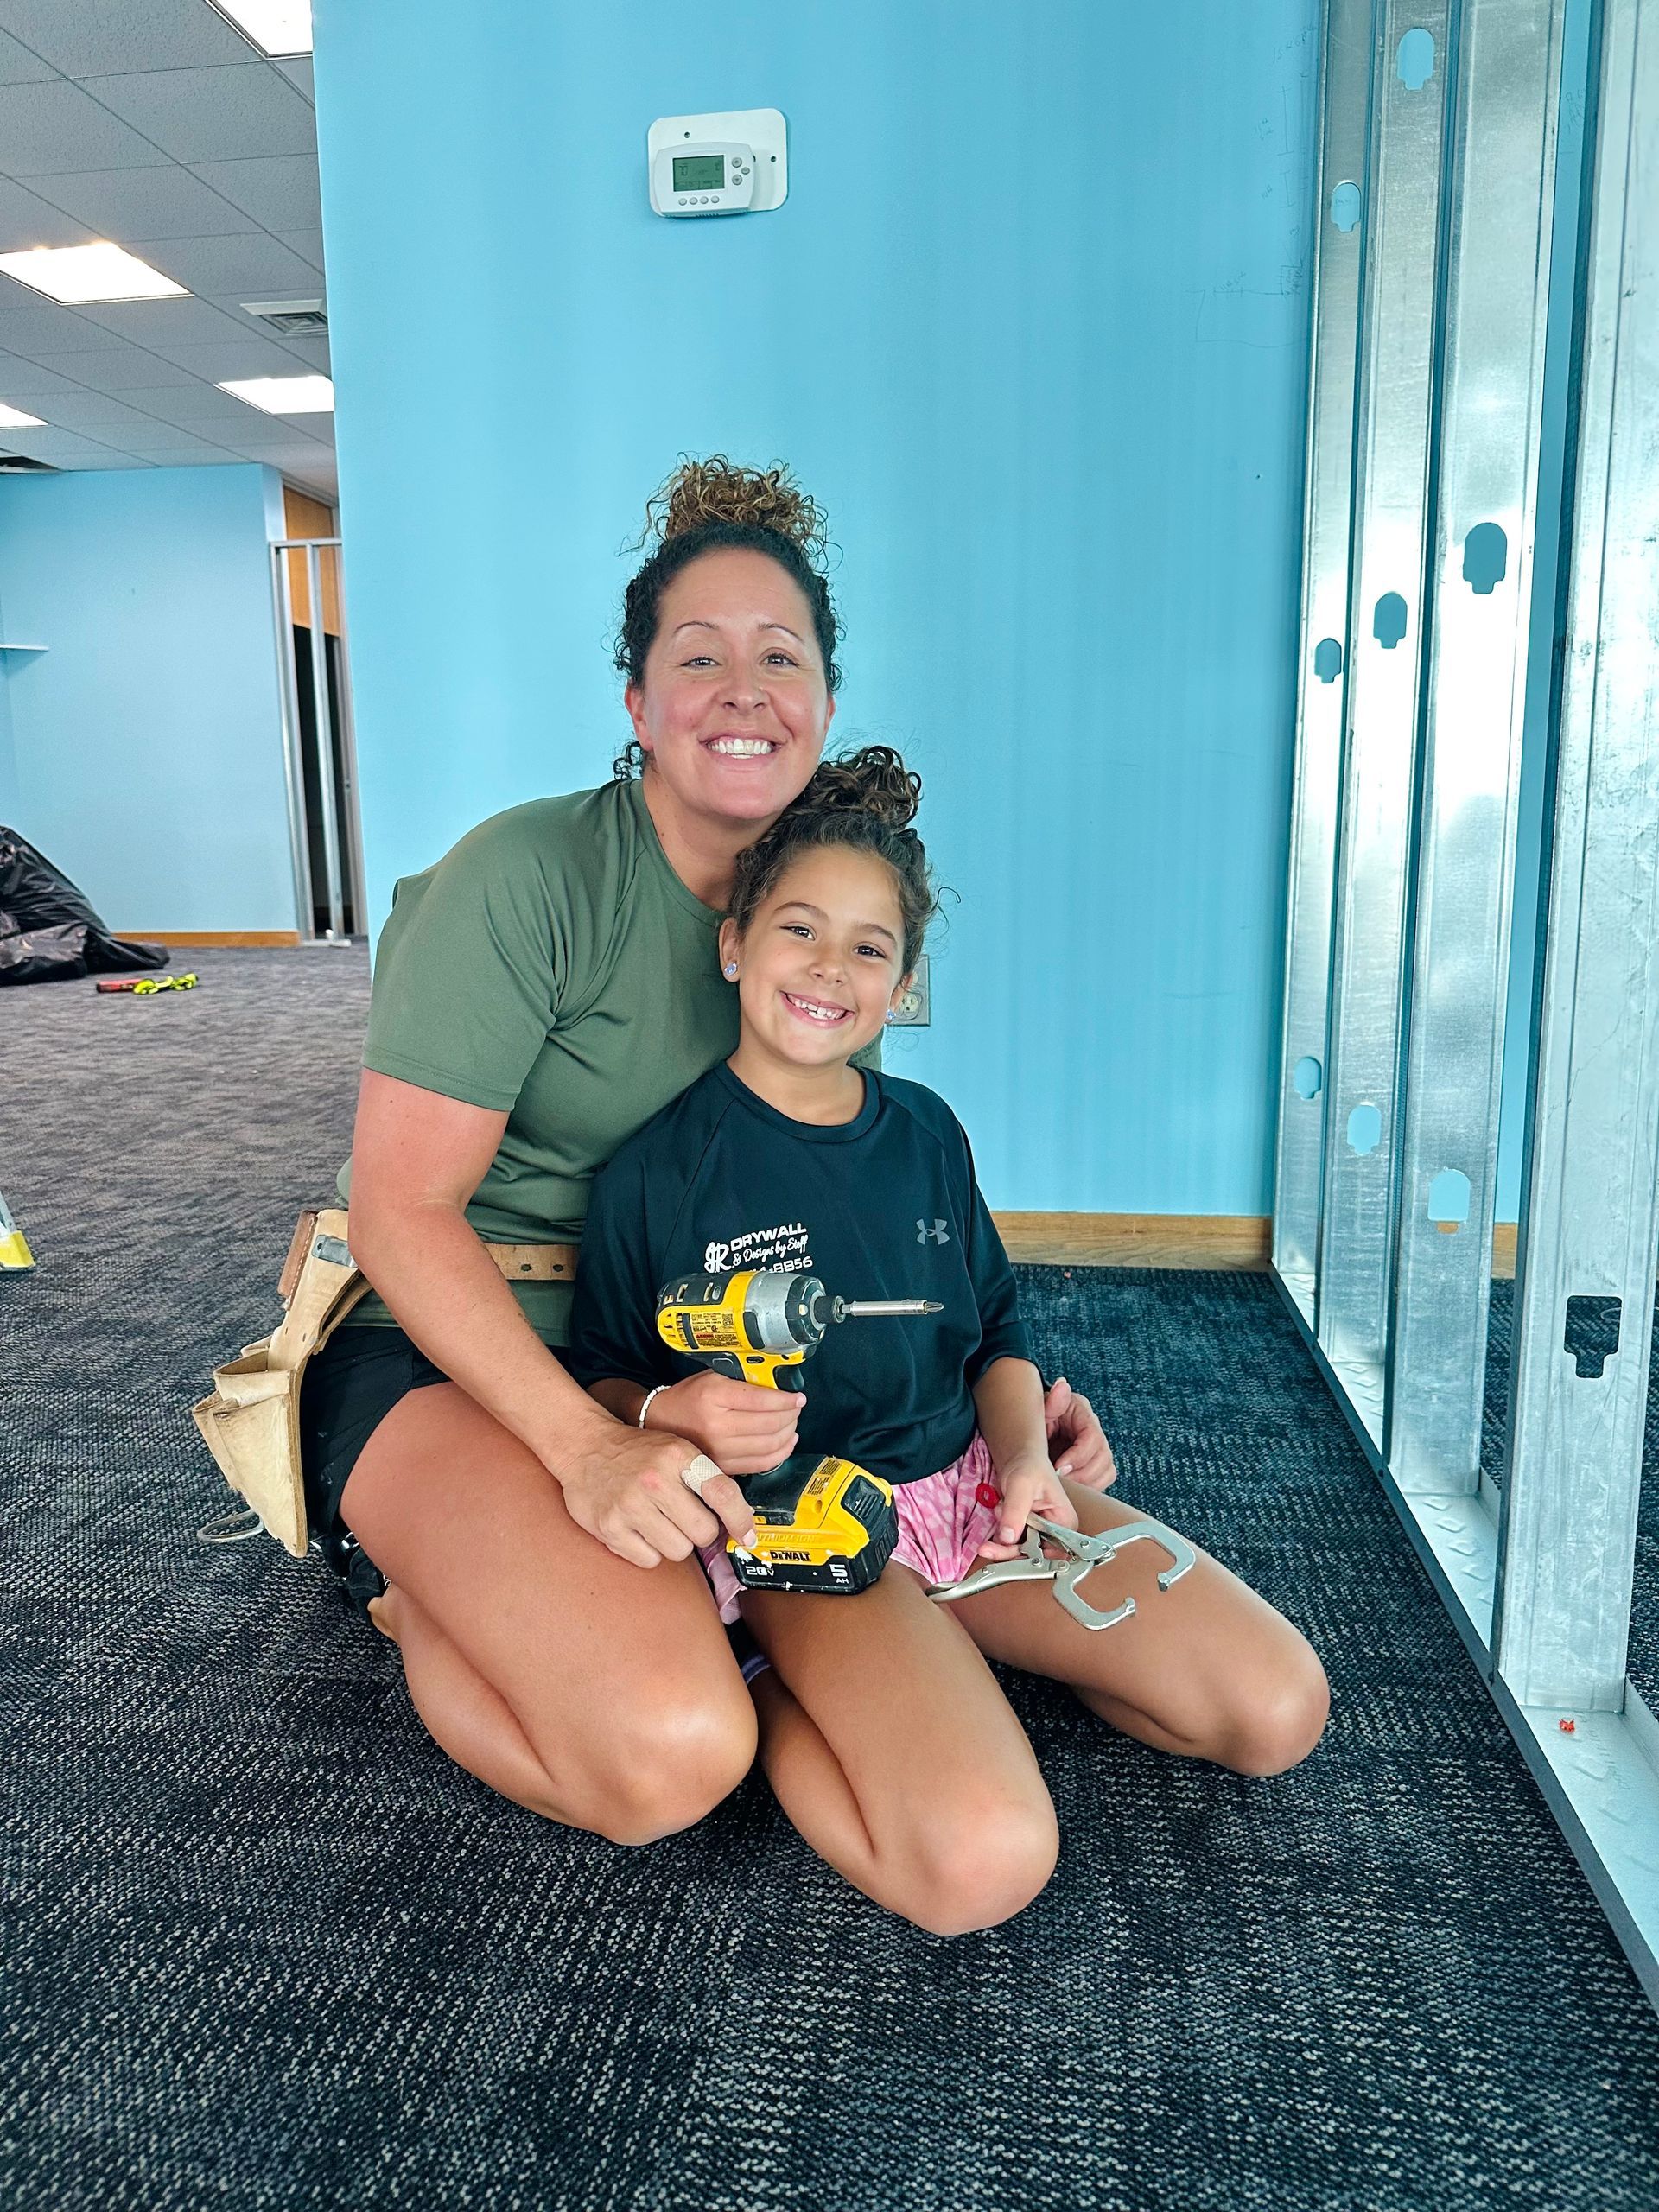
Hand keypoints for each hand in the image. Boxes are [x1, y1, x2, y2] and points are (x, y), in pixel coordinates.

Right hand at [554, 1416, 757, 1570]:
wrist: (584, 1446)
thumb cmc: (638, 1454)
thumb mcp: (675, 1451)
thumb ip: (706, 1479)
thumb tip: (741, 1522)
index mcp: (678, 1456)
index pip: (722, 1493)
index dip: (740, 1520)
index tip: (748, 1537)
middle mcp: (655, 1479)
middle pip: (703, 1532)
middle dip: (700, 1532)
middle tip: (686, 1520)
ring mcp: (630, 1505)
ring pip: (678, 1551)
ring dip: (674, 1543)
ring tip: (659, 1523)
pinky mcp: (610, 1528)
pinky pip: (649, 1560)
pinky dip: (649, 1551)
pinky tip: (639, 1530)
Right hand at [644, 1370, 801, 1475]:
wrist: (659, 1423)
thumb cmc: (687, 1397)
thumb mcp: (712, 1377)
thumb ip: (742, 1380)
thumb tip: (779, 1384)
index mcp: (714, 1396)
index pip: (763, 1400)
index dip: (787, 1400)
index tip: (798, 1398)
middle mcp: (717, 1426)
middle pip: (770, 1424)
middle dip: (791, 1416)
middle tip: (796, 1409)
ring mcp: (720, 1450)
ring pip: (770, 1446)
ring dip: (789, 1434)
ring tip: (792, 1423)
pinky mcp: (724, 1467)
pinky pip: (762, 1464)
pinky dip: (780, 1453)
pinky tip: (785, 1442)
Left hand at [973, 1449, 1079, 1561]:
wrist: (1018, 1458)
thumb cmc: (1029, 1465)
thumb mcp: (1021, 1485)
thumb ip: (1015, 1511)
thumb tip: (1008, 1537)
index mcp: (1065, 1523)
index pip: (1053, 1552)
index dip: (1033, 1558)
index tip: (1012, 1554)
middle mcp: (1054, 1532)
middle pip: (1033, 1556)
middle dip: (1009, 1548)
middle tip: (988, 1547)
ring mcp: (1038, 1533)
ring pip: (1019, 1551)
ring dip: (1001, 1539)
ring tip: (998, 1511)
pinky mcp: (1024, 1532)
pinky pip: (1010, 1543)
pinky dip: (999, 1534)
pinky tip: (998, 1513)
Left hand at [1044, 1375, 1116, 1489]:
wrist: (1037, 1428)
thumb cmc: (1039, 1418)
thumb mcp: (1041, 1409)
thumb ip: (1052, 1401)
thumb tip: (1062, 1385)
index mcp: (1084, 1416)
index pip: (1093, 1438)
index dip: (1078, 1456)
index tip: (1058, 1467)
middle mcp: (1097, 1432)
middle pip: (1104, 1457)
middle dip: (1082, 1474)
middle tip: (1061, 1482)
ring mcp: (1100, 1449)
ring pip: (1107, 1471)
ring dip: (1087, 1483)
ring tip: (1066, 1487)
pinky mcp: (1098, 1465)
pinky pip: (1104, 1480)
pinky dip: (1090, 1488)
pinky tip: (1072, 1489)